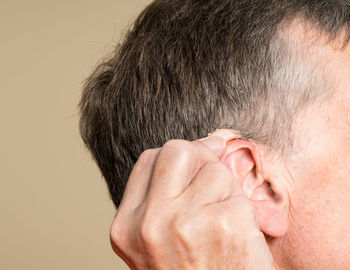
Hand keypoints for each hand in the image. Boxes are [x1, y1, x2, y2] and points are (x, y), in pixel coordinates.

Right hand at [110, 134, 274, 269]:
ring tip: (222, 224)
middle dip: (202, 160)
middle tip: (213, 185)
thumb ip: (169, 192)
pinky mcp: (224, 226)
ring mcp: (185, 223)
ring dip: (227, 192)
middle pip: (179, 151)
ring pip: (216, 170)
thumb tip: (208, 143)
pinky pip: (240, 195)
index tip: (195, 167)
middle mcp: (150, 222)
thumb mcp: (160, 239)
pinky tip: (237, 239)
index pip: (150, 159)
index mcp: (127, 225)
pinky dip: (245, 213)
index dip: (177, 159)